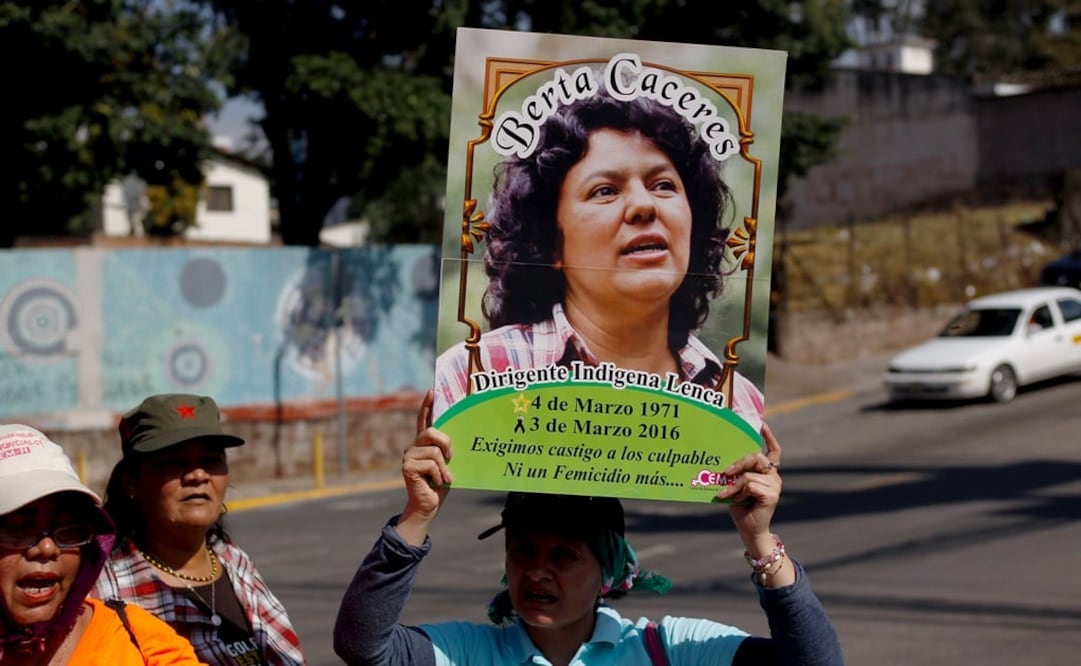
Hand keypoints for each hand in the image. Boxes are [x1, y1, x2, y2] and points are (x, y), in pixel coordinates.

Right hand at [397, 391, 452, 545]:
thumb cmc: (441, 484)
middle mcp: (414, 446)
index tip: (432, 390)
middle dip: (446, 443)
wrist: (429, 505)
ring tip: (443, 478)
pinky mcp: (407, 467)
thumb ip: (448, 450)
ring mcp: (409, 456)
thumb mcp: (448, 464)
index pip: (424, 420)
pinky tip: (435, 483)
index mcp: (424, 444)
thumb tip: (456, 441)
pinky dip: (439, 475)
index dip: (427, 405)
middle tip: (451, 457)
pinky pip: (431, 463)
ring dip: (444, 468)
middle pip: (431, 432)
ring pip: (435, 451)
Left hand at [717, 423, 781, 539]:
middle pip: (757, 457)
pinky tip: (735, 500)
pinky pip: (750, 485)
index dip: (768, 436)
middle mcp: (774, 476)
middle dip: (739, 462)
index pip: (773, 450)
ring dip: (733, 485)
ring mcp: (775, 485)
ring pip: (749, 474)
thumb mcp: (736, 485)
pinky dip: (739, 492)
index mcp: (767, 472)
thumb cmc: (740, 507)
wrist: (748, 530)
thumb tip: (724, 462)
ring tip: (725, 494)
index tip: (762, 423)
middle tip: (725, 472)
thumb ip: (736, 473)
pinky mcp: (772, 495)